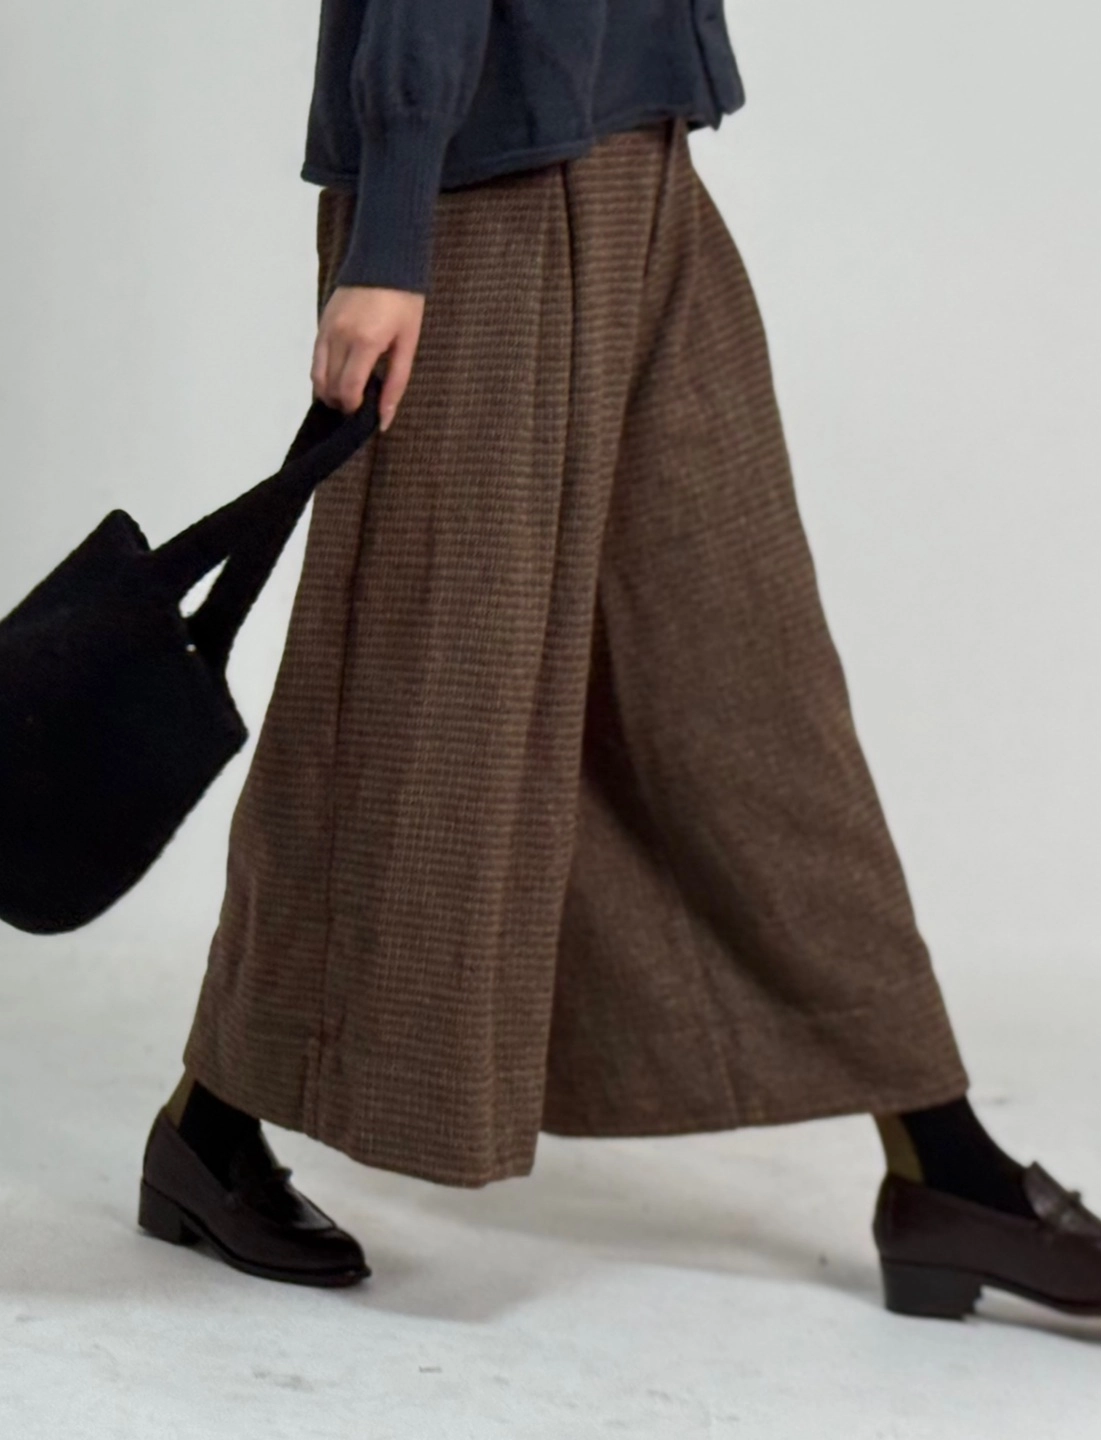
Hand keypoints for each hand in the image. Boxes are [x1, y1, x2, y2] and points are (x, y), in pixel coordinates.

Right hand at [311, 285, 425, 430]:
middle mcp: (340, 336)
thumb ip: (395, 384)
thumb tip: (384, 419)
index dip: (353, 408)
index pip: (348, 390)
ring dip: (329, 392)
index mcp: (365, 342)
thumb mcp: (407, 344)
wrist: (385, 260)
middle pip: (330, 387)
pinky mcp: (322, 323)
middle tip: (359, 405)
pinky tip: (339, 377)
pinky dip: (323, 375)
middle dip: (342, 403)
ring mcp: (327, 329)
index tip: (364, 412)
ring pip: (317, 376)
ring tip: (349, 394)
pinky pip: (316, 359)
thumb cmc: (403, 302)